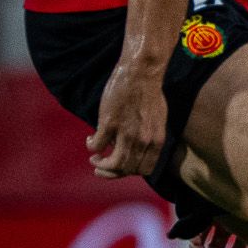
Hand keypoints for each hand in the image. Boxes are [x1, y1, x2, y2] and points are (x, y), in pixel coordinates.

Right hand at [87, 60, 169, 178]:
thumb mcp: (157, 121)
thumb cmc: (149, 95)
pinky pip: (97, 145)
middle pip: (127, 170)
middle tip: (99, 167)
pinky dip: (91, 146)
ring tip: (94, 158)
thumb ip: (149, 137)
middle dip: (111, 173)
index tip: (120, 168)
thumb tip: (135, 150)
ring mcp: (127, 133)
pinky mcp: (110, 123)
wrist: (141, 74)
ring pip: (113, 164)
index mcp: (157, 140)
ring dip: (100, 165)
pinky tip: (90, 139)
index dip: (130, 173)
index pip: (145, 170)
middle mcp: (144, 140)